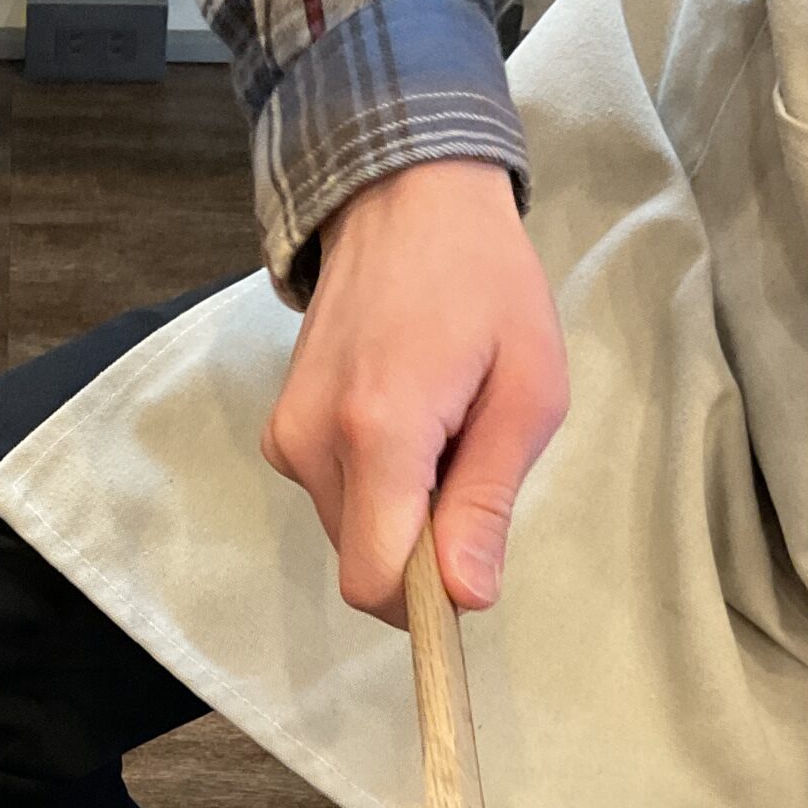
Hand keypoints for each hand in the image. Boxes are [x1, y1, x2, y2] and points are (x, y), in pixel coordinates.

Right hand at [262, 160, 569, 620]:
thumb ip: (487, 500)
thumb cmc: (484, 283)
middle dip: (423, 549)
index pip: (376, 581)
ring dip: (402, 515)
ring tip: (441, 431)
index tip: (470, 578)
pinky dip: (376, 488)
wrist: (403, 199)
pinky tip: (406, 422)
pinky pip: (334, 501)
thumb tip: (464, 599)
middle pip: (365, 565)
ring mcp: (287, 439)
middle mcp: (312, 444)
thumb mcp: (527, 389)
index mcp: (379, 432)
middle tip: (470, 465)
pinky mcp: (280, 433)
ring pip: (352, 536)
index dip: (424, 607)